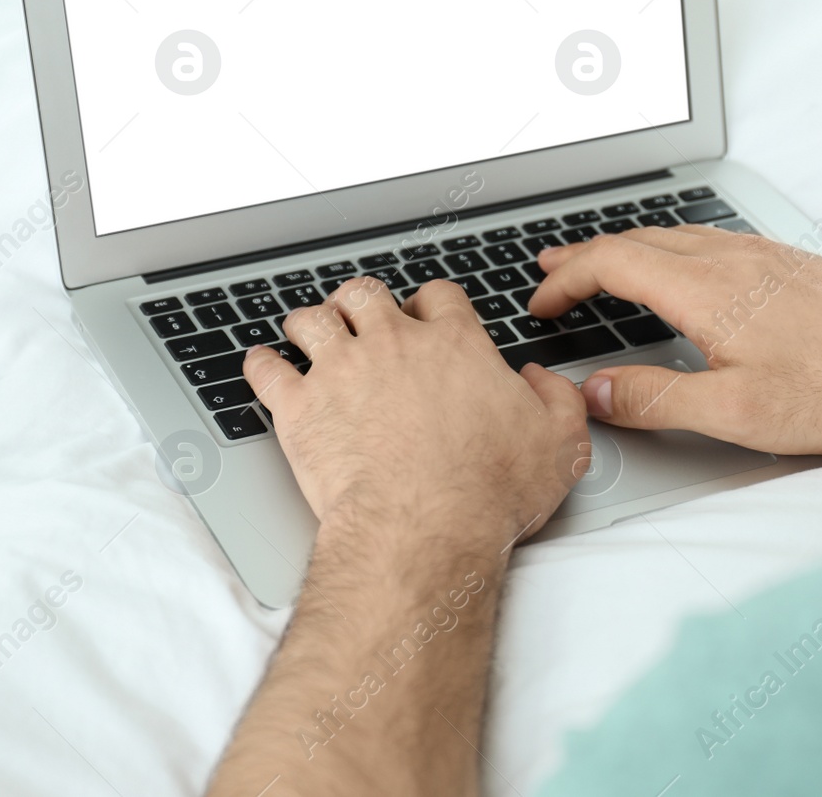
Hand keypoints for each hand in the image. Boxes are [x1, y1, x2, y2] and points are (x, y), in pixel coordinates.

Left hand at [242, 277, 588, 547]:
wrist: (425, 528)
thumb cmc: (489, 492)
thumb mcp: (560, 444)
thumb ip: (558, 401)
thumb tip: (540, 380)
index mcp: (454, 345)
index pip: (438, 297)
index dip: (430, 304)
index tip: (425, 318)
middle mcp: (393, 345)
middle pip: (366, 294)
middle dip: (360, 302)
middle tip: (357, 316)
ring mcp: (342, 371)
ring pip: (312, 319)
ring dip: (310, 322)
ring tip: (307, 330)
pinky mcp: (300, 406)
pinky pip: (267, 369)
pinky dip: (261, 364)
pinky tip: (263, 366)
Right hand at [527, 227, 821, 453]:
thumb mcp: (733, 413)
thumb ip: (653, 400)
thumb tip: (595, 392)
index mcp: (705, 290)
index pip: (612, 263)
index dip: (567, 279)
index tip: (542, 301)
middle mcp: (730, 259)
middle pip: (637, 239)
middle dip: (585, 253)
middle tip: (551, 267)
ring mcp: (761, 254)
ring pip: (674, 234)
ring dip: (626, 245)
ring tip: (601, 259)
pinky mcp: (787, 262)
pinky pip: (709, 237)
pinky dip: (668, 246)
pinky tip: (678, 264)